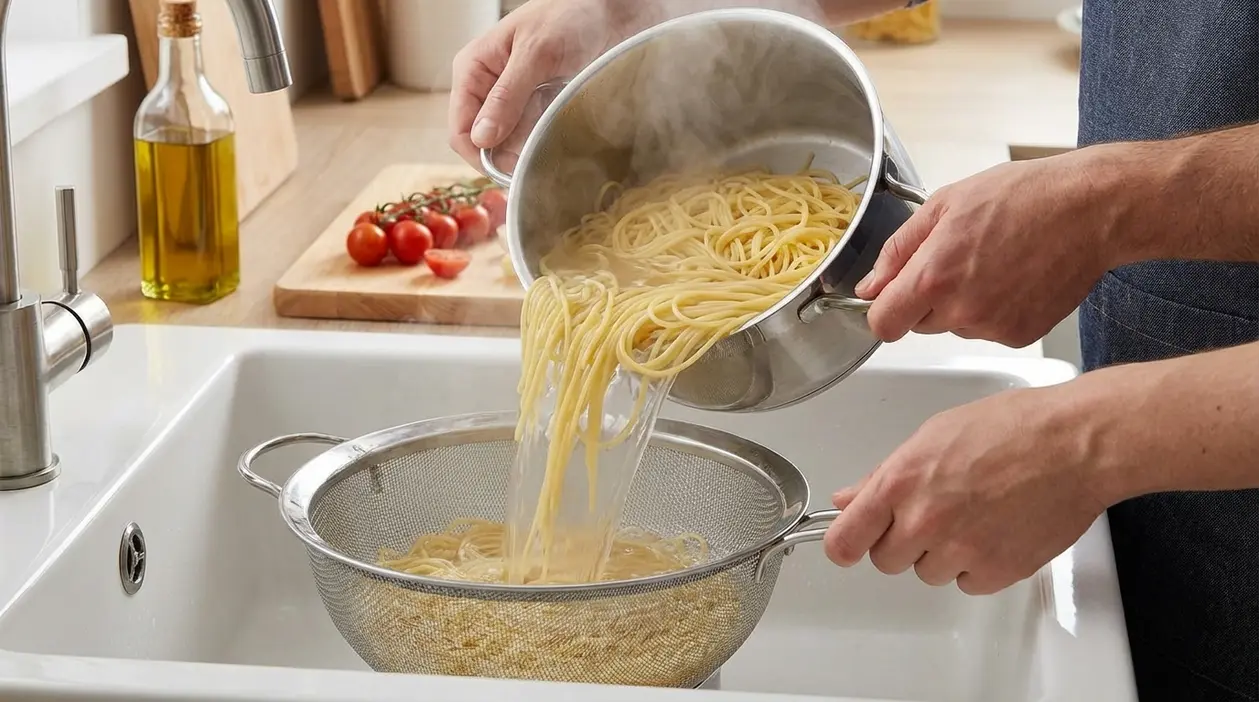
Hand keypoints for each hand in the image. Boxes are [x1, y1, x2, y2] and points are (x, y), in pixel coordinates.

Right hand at [449, 0, 658, 170]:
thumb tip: (481, 138)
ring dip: (529, 153)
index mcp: (474, 70)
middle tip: (536, 167)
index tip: (508, 173)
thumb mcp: (535, 53)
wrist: (610, 10)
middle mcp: (489, 90)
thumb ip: (507, 96)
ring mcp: (515, 101)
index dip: (480, 156)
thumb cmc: (568, 15)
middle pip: (486, 143)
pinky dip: (545, 144)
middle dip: (508, 158)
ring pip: (511, 145)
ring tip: (552, 152)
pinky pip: (534, 138)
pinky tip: (560, 143)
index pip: (461, 130)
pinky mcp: (540, 108)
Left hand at [822, 384, 1111, 594]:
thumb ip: (884, 475)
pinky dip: (977, 567)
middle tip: (933, 511)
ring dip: (942, 553)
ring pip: (928, 573)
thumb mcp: (932, 435)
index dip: (846, 544)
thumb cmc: (1013, 428)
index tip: (851, 542)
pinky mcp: (997, 572)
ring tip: (973, 514)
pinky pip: (968, 583)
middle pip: (886, 560)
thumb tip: (847, 499)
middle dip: (902, 540)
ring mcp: (961, 550)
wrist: (1077, 444)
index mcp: (901, 483)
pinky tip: (995, 531)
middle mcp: (925, 521)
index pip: (844, 541)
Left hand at [856, 150, 1126, 346]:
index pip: (883, 323)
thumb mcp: (945, 205)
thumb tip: (869, 286)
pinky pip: (988, 330)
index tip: (891, 297)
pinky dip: (993, 310)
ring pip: (955, 326)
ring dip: (962, 304)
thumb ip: (898, 251)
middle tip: (958, 260)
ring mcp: (993, 327)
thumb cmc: (1023, 197)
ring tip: (993, 263)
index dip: (883, 309)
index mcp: (934, 277)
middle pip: (918, 325)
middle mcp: (962, 311)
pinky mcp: (1020, 336)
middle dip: (926, 299)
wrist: (1090, 210)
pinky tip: (1014, 278)